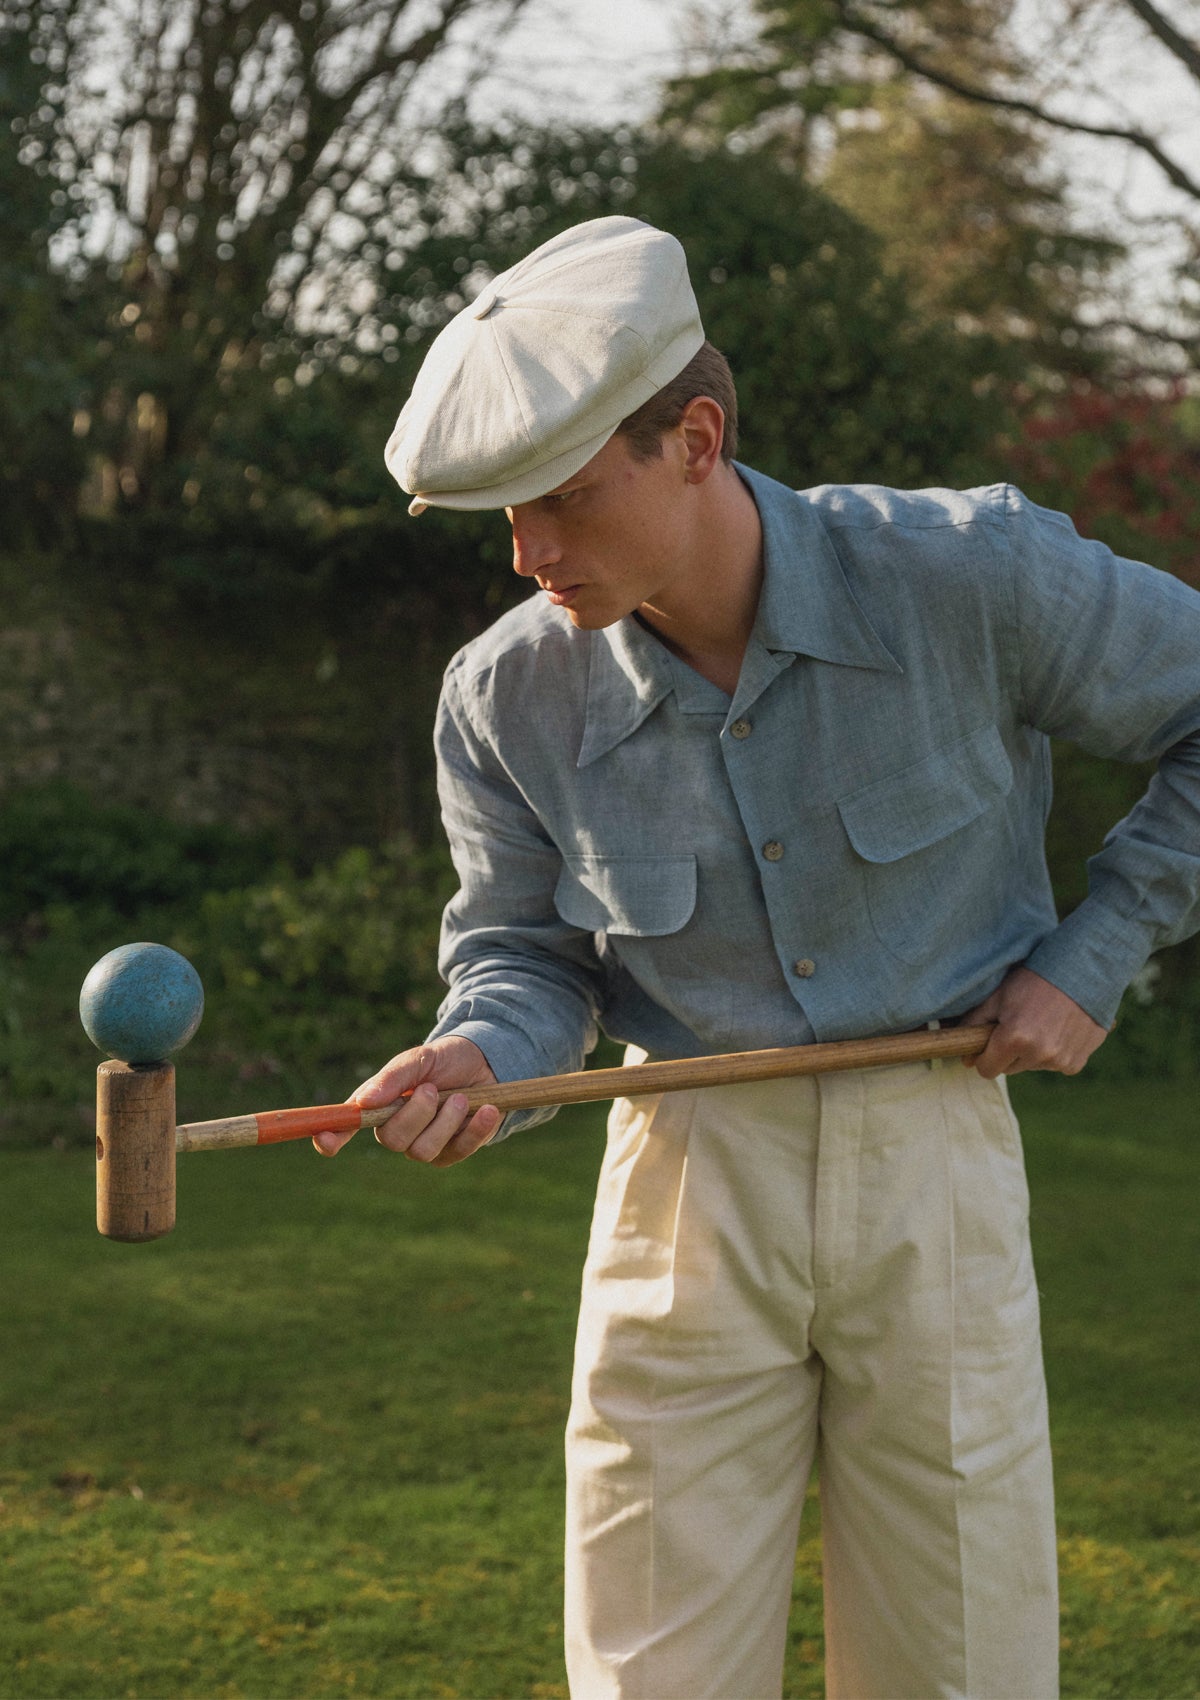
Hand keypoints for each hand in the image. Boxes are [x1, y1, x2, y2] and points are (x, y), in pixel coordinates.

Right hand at [312, 1035, 501, 1165]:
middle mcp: (397, 1129)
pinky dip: (474, 1128)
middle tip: (432, 1089)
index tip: (324, 1141)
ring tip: (461, 1096)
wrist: (485, 1063)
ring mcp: (425, 1144)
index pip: (347, 1127)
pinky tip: (486, 1109)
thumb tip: (363, 1102)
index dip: (332, 1137)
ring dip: (447, 1119)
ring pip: (424, 1150)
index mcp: (379, 1105)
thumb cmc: (444, 1060)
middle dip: (416, 1114)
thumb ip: (393, 1078)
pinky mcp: (453, 1152)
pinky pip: (458, 1152)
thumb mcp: (419, 1058)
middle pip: (393, 1141)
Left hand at [961, 965, 1107, 1078]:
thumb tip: (964, 1056)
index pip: (986, 1069)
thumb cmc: (1034, 980)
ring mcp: (1059, 1061)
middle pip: (1009, 1068)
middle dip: (1008, 1052)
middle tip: (1018, 1024)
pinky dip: (1054, 1053)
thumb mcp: (998, 996)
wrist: (1082, 973)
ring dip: (1032, 1052)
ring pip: (1032, 1066)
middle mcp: (1038, 1054)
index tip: (988, 1044)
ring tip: (1041, 1023)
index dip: (984, 1057)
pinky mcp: (1076, 1063)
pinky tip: (1058, 1029)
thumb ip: (974, 1024)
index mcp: (1014, 1038)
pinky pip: (1055, 1066)